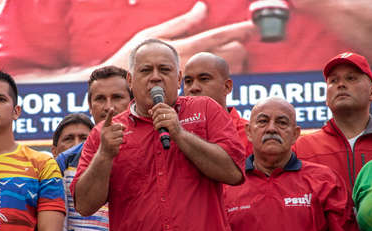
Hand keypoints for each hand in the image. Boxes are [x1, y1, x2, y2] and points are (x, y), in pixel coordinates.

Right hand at [99, 108, 124, 158]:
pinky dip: (121, 142)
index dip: (110, 114)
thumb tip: (125, 127)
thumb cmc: (109, 141)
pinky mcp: (112, 143)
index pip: (108, 120)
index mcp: (104, 128)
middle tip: (117, 135)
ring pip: (121, 133)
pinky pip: (121, 139)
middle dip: (121, 130)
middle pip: (119, 126)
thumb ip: (116, 128)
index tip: (112, 108)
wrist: (105, 153)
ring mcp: (108, 137)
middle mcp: (105, 132)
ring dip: (121, 137)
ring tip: (115, 141)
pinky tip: (116, 145)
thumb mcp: (110, 134)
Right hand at [103, 1, 256, 73]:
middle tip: (248, 34)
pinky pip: (208, 75)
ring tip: (236, 46)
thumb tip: (202, 8)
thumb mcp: (156, 32)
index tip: (252, 26)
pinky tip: (218, 61)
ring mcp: (188, 72)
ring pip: (218, 64)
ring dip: (229, 55)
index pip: (215, 37)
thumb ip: (182, 23)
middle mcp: (189, 61)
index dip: (235, 31)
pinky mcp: (183, 80)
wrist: (119, 79)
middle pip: (222, 53)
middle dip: (237, 44)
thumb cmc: (133, 54)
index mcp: (185, 47)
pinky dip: (215, 66)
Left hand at [149, 103, 181, 139]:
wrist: (178, 134)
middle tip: (154, 121)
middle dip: (154, 116)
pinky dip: (156, 126)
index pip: (161, 104)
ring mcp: (173, 117)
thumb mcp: (165, 119)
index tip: (152, 113)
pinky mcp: (171, 123)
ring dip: (155, 122)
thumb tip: (149, 111)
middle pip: (158, 111)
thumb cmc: (170, 126)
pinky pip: (160, 123)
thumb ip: (157, 114)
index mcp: (171, 110)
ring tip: (155, 125)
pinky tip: (156, 128)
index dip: (154, 107)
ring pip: (159, 117)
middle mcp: (172, 112)